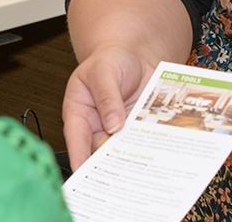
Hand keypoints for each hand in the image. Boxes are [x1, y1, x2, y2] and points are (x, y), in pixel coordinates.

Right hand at [62, 45, 157, 170]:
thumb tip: (113, 124)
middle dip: (107, 164)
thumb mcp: (104, 72)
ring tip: (139, 166)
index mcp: (79, 113)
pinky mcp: (136, 132)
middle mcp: (96, 127)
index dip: (78, 156)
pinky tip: (156, 153)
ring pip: (121, 152)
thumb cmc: (110, 61)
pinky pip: (140, 144)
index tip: (82, 172)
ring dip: (130, 159)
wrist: (135, 57)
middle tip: (118, 174)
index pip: (76, 138)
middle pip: (99, 152)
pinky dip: (147, 149)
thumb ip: (107, 97)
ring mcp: (117, 132)